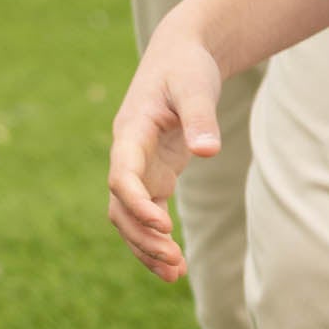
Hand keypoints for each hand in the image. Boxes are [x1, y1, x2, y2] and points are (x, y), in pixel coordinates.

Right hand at [108, 20, 223, 282]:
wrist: (181, 55)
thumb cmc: (186, 66)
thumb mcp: (194, 85)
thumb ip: (200, 116)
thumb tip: (208, 152)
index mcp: (131, 131)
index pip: (121, 175)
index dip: (136, 203)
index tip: (164, 225)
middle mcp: (128, 153)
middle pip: (120, 206)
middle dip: (142, 236)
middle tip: (174, 261)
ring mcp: (139, 166)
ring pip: (129, 217)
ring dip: (147, 246)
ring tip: (177, 273)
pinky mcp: (154, 174)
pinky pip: (147, 214)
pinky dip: (156, 240)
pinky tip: (176, 266)